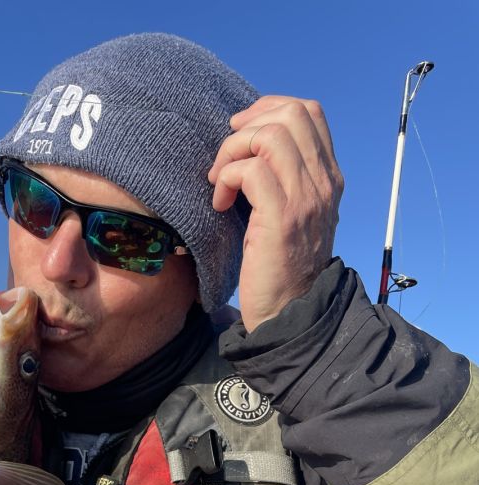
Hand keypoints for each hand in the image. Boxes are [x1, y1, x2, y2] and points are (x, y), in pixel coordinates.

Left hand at [207, 96, 343, 333]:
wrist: (291, 312)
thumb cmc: (281, 266)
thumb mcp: (293, 215)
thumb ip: (286, 179)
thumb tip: (250, 145)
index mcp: (328, 177)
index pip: (309, 112)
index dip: (269, 108)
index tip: (241, 133)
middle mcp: (323, 182)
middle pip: (290, 113)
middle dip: (247, 125)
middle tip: (226, 157)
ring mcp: (306, 198)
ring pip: (269, 135)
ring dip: (233, 151)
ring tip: (220, 181)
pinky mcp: (282, 217)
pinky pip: (251, 170)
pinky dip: (227, 178)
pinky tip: (220, 203)